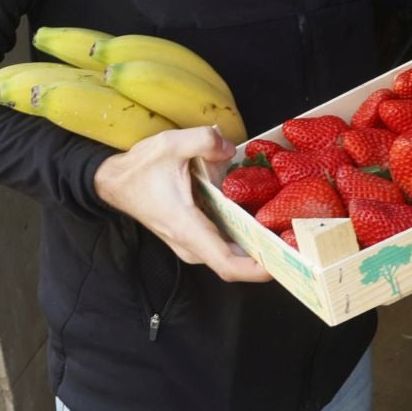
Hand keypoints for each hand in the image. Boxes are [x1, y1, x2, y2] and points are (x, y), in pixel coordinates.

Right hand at [92, 127, 269, 282]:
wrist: (114, 182)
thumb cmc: (140, 168)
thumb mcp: (170, 144)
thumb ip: (204, 141)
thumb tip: (230, 149)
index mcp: (187, 227)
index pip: (227, 264)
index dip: (258, 269)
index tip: (283, 262)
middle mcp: (190, 243)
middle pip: (234, 264)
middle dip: (266, 257)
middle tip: (297, 243)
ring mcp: (191, 244)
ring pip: (229, 255)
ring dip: (256, 248)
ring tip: (286, 233)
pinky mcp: (193, 237)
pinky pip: (223, 245)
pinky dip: (244, 238)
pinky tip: (263, 221)